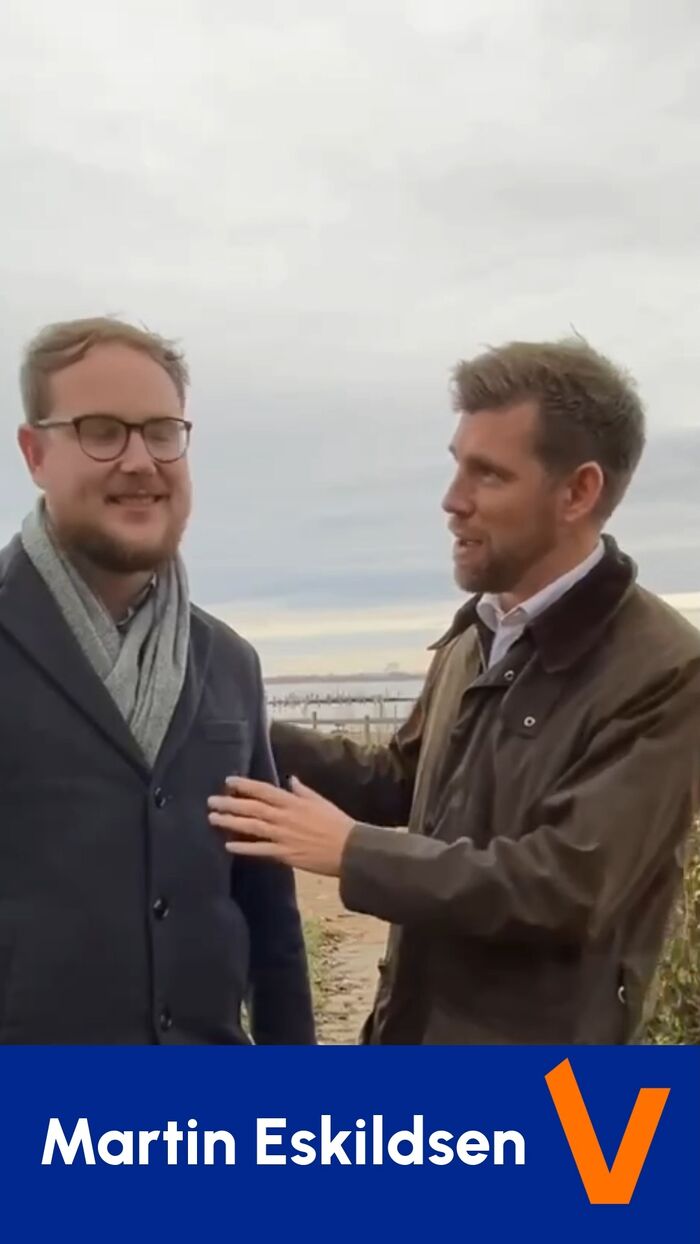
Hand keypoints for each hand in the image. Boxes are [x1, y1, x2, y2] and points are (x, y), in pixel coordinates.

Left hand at [208, 776, 354, 876]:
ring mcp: (283, 836)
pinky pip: (260, 850)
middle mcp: (284, 817)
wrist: (350, 848)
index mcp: (293, 802)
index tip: (228, 781)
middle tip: (211, 801)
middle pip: (252, 808)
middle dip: (230, 804)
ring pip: (251, 827)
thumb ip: (303, 791)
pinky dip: (244, 848)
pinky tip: (228, 846)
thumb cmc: (337, 823)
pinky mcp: (284, 854)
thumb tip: (291, 779)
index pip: (263, 790)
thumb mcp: (320, 801)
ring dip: (230, 823)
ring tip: (213, 819)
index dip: (244, 785)